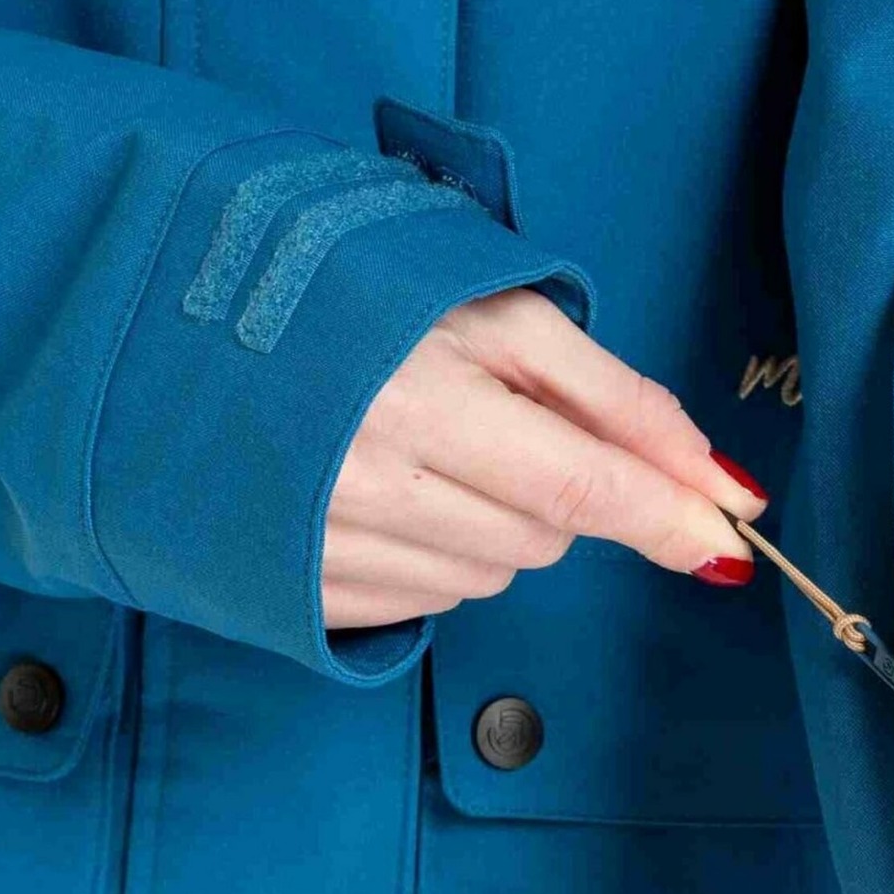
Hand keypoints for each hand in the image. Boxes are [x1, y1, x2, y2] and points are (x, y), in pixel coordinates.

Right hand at [324, 287, 766, 627]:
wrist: (162, 321)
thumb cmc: (341, 290)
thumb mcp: (487, 305)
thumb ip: (611, 394)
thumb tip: (716, 482)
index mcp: (417, 395)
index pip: (583, 483)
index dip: (667, 514)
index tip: (732, 535)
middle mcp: (366, 484)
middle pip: (545, 534)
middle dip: (556, 488)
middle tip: (494, 420)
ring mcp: (325, 548)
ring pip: (493, 575)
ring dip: (498, 523)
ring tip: (428, 449)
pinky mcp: (298, 591)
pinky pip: (429, 603)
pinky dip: (439, 556)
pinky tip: (391, 494)